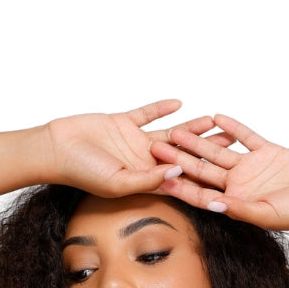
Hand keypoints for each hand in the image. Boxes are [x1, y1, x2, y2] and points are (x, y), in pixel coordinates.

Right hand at [42, 100, 236, 198]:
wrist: (56, 148)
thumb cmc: (82, 172)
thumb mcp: (119, 182)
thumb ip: (148, 179)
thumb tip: (179, 173)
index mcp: (144, 181)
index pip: (179, 183)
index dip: (202, 183)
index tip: (226, 184)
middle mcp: (143, 163)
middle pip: (182, 156)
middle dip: (206, 152)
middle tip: (232, 145)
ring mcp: (134, 143)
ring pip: (170, 134)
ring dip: (192, 128)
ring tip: (215, 121)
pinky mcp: (123, 124)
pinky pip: (147, 114)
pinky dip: (161, 108)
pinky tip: (180, 103)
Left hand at [149, 113, 288, 231]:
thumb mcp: (267, 214)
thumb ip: (240, 209)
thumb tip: (215, 204)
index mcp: (234, 203)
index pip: (200, 194)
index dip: (179, 186)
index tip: (157, 178)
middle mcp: (237, 185)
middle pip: (202, 170)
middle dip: (179, 159)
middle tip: (156, 147)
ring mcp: (250, 168)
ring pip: (218, 151)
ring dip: (198, 140)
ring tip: (177, 128)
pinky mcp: (266, 151)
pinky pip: (245, 136)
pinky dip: (232, 127)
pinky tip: (215, 116)